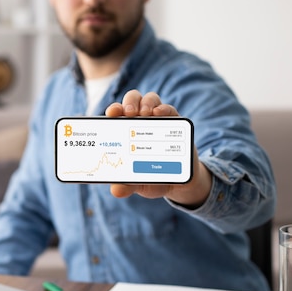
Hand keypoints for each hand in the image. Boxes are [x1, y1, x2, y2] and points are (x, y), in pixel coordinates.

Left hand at [104, 90, 211, 207]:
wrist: (179, 182)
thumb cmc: (151, 178)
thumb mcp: (138, 184)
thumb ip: (127, 185)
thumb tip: (116, 190)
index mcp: (125, 132)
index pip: (117, 114)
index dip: (114, 110)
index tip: (112, 113)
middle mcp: (140, 121)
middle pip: (133, 100)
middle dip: (130, 102)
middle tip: (129, 113)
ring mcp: (158, 120)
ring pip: (150, 99)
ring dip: (146, 103)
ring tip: (144, 113)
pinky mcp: (175, 123)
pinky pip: (170, 109)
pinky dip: (164, 109)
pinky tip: (159, 114)